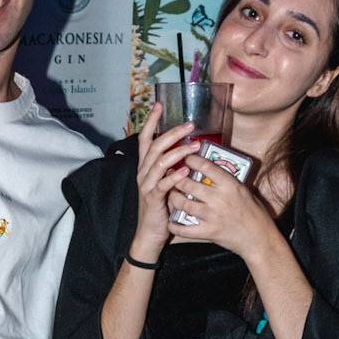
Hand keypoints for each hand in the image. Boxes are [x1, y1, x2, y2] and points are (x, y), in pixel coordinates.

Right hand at [131, 103, 185, 260]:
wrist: (150, 233)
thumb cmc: (160, 207)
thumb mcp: (165, 183)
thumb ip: (171, 167)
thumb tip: (187, 151)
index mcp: (146, 167)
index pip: (145, 139)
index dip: (151, 121)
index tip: (159, 104)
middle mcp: (143, 173)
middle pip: (154, 146)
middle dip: (172, 133)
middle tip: (190, 125)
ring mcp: (147, 185)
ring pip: (159, 162)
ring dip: (178, 152)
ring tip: (195, 145)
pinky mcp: (153, 199)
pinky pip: (163, 184)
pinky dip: (174, 176)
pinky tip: (186, 170)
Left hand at [163, 148, 273, 260]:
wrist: (258, 237)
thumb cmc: (253, 212)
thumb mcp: (243, 190)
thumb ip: (226, 181)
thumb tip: (210, 170)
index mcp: (229, 184)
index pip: (205, 166)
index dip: (192, 160)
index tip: (186, 158)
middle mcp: (218, 198)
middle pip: (188, 184)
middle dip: (176, 178)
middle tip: (171, 175)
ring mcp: (212, 216)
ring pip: (183, 203)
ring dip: (173, 198)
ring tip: (171, 194)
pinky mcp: (208, 232)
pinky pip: (185, 229)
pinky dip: (175, 226)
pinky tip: (171, 222)